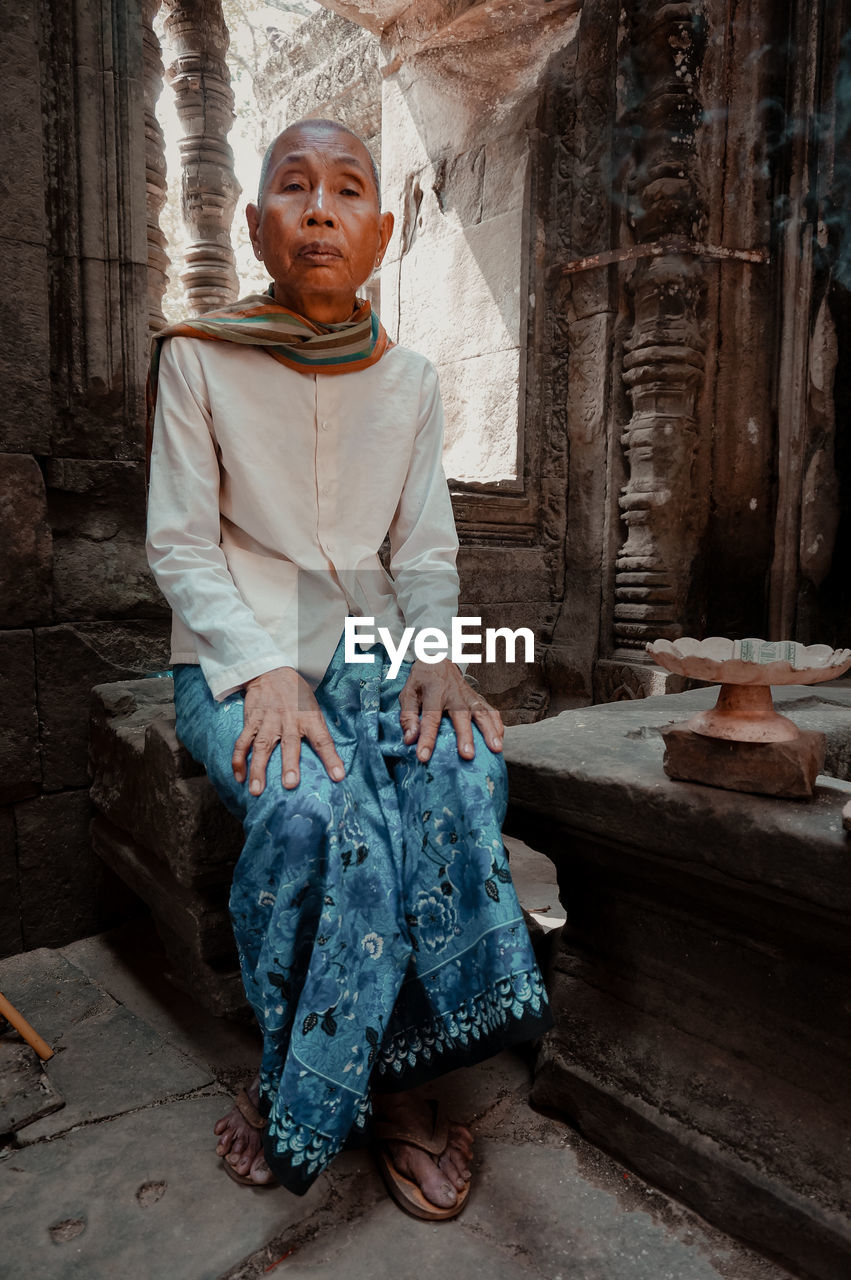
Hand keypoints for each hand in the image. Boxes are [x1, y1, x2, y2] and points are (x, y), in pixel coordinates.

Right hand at [231, 666, 344, 794]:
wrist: (272, 672)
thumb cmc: (297, 696)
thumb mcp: (313, 709)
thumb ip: (319, 733)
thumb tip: (333, 762)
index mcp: (309, 718)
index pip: (323, 740)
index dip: (331, 758)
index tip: (338, 776)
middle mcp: (288, 720)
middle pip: (290, 743)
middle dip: (289, 764)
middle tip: (290, 784)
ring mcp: (267, 721)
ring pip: (261, 746)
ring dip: (258, 769)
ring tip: (256, 790)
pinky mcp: (251, 721)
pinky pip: (242, 742)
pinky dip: (238, 760)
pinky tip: (239, 777)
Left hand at [398, 659, 503, 762]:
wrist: (437, 661)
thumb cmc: (421, 682)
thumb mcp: (407, 694)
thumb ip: (407, 716)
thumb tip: (410, 740)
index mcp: (433, 693)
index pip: (430, 718)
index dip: (427, 738)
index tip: (424, 756)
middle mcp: (454, 694)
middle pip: (461, 715)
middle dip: (465, 736)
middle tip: (467, 755)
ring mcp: (469, 696)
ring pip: (481, 713)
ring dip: (490, 731)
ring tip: (495, 748)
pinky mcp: (478, 698)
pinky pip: (491, 710)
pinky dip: (497, 724)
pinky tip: (500, 739)